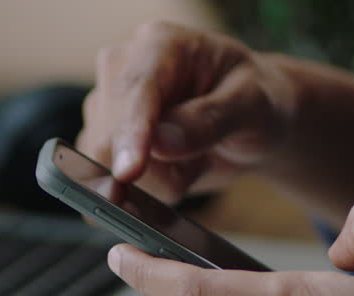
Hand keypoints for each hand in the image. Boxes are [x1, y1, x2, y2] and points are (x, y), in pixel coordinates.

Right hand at [77, 21, 296, 202]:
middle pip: (108, 136)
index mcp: (159, 45)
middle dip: (153, 170)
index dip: (130, 132)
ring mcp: (105, 106)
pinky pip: (101, 181)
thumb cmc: (253, 101)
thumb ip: (210, 119)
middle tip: (198, 163)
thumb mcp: (252, 105)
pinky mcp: (100, 140)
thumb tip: (161, 142)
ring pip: (103, 165)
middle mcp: (121, 69)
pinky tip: (171, 173)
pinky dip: (139, 191)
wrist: (247, 123)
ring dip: (152, 181)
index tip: (130, 171)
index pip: (134, 89)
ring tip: (189, 161)